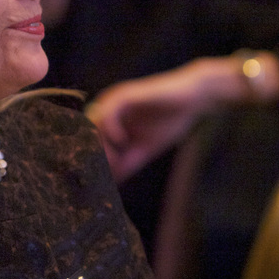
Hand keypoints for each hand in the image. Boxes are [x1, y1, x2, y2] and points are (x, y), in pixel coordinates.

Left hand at [87, 67, 209, 182]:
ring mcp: (115, 100)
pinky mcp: (126, 95)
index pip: (89, 141)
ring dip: (101, 145)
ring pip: (93, 124)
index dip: (91, 161)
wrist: (192, 100)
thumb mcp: (145, 149)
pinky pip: (108, 112)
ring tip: (115, 159)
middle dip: (94, 155)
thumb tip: (112, 184)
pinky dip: (111, 129)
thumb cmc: (170, 121)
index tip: (102, 178)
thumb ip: (127, 163)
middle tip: (106, 172)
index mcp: (110, 120)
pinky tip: (122, 141)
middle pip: (86, 133)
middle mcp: (107, 109)